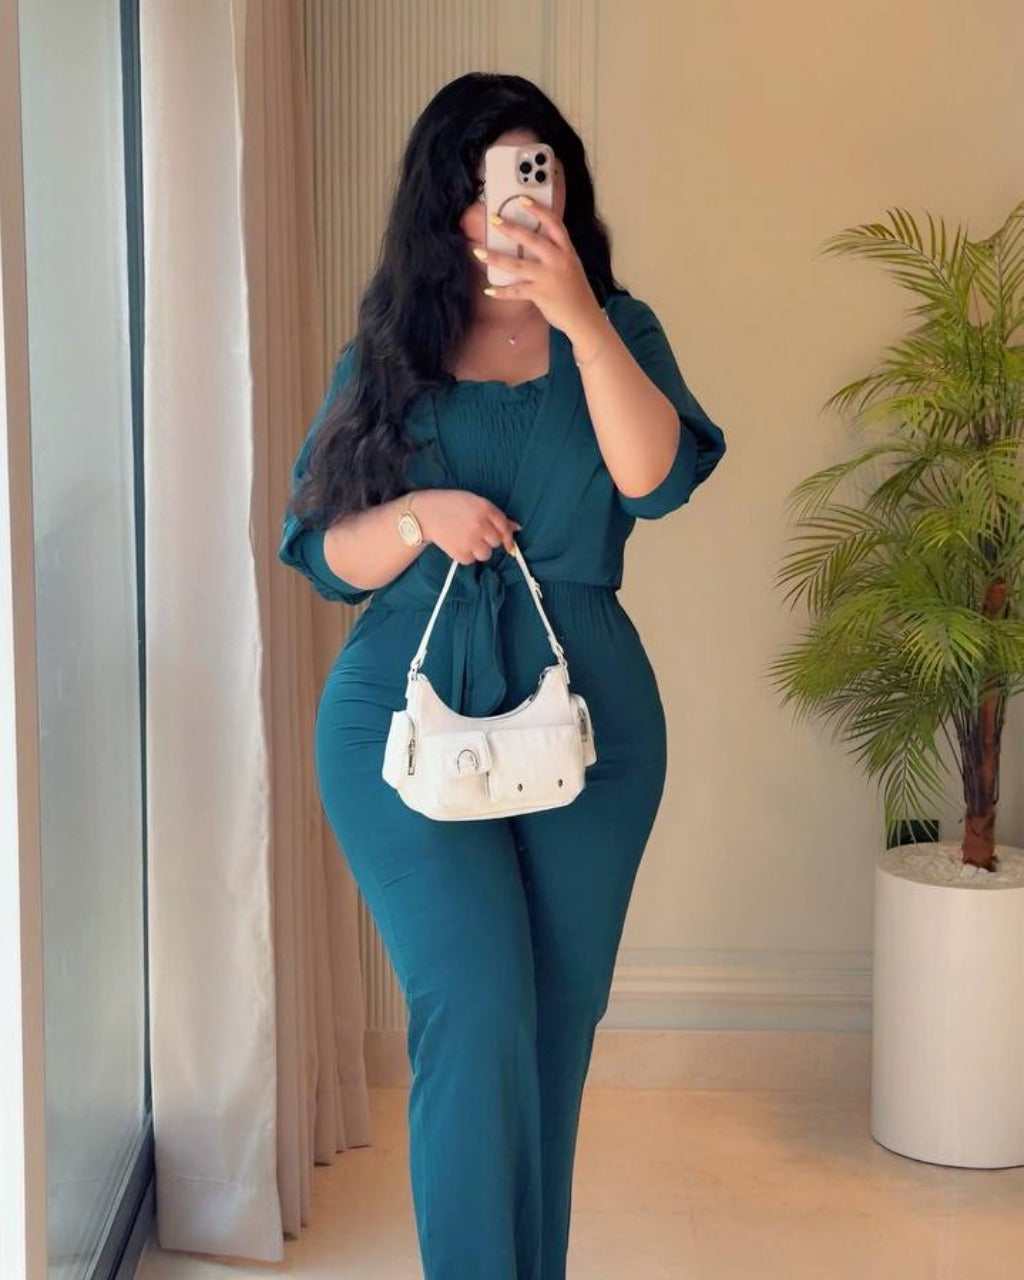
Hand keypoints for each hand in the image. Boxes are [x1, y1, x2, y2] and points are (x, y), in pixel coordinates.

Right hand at [413, 489, 521, 564]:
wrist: (424, 514)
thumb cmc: (451, 505)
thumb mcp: (475, 502)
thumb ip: (495, 515)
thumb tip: (516, 528)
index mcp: (485, 508)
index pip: (504, 527)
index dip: (508, 538)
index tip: (510, 546)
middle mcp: (480, 524)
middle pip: (496, 542)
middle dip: (488, 540)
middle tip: (475, 534)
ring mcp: (470, 540)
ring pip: (486, 554)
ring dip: (479, 550)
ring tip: (466, 540)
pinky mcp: (460, 553)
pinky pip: (471, 560)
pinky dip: (465, 555)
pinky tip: (456, 544)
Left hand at [476, 197, 604, 342]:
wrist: (584, 317)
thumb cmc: (575, 291)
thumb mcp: (571, 266)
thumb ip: (554, 254)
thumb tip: (529, 243)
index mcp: (567, 250)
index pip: (554, 224)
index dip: (538, 210)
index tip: (522, 199)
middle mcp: (558, 260)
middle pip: (531, 239)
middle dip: (510, 228)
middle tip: (494, 219)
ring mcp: (548, 277)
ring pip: (517, 265)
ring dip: (495, 258)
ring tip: (478, 252)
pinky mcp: (540, 294)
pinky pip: (516, 291)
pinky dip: (501, 292)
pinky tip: (489, 289)